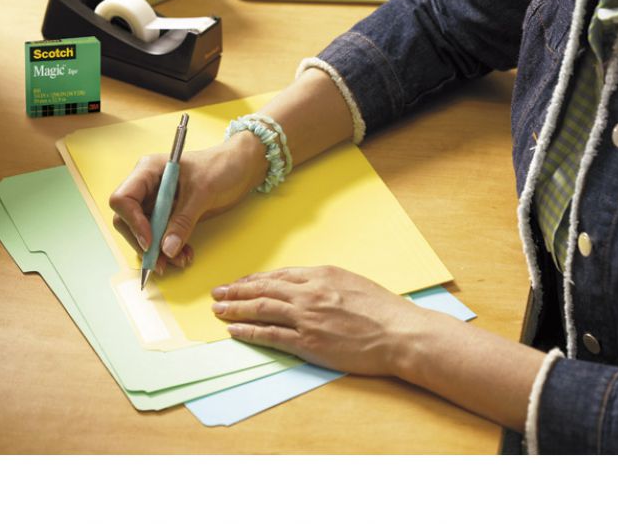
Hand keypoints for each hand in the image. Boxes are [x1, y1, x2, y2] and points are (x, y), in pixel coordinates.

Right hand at [109, 132, 266, 272]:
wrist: (242, 167)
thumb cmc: (222, 167)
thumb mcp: (203, 193)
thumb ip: (183, 221)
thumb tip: (167, 249)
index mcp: (148, 171)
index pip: (123, 199)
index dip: (132, 222)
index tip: (150, 241)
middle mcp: (147, 187)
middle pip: (127, 220)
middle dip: (143, 243)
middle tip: (162, 262)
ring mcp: (157, 202)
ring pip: (144, 233)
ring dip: (158, 251)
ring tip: (181, 260)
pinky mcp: (169, 215)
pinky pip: (161, 237)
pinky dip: (170, 249)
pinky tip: (185, 254)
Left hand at [211, 265, 427, 375]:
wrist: (399, 333)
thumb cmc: (382, 309)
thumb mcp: (352, 282)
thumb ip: (325, 282)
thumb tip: (306, 284)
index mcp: (321, 274)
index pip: (278, 275)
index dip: (254, 280)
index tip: (240, 283)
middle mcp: (310, 292)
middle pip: (264, 288)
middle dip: (237, 291)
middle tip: (217, 293)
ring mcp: (307, 317)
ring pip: (261, 308)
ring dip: (236, 309)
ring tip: (218, 310)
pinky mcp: (308, 341)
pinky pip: (270, 335)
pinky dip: (249, 332)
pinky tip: (234, 331)